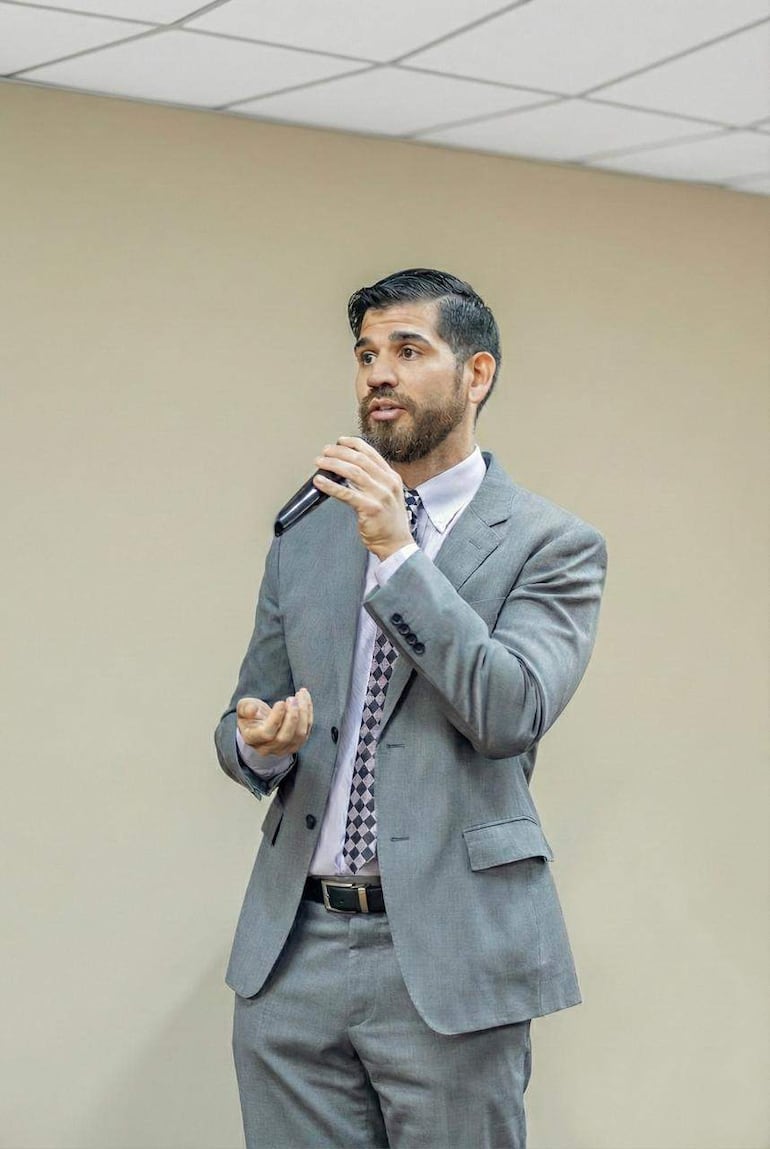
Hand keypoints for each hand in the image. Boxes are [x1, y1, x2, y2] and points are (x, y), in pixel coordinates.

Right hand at [237, 689, 312, 756]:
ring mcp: (284, 748)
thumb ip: (245, 708)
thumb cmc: (251, 715)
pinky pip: (307, 730)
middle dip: (292, 716)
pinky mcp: (297, 743)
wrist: (259, 725)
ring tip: (300, 695)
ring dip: (303, 713)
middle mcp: (268, 748)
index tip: (280, 702)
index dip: (276, 718)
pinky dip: (308, 712)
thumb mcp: (243, 708)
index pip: (267, 734)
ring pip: (299, 735)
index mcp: (253, 739)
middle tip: (292, 699)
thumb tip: (253, 710)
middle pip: (285, 737)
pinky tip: (304, 697)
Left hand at [313, 437, 412, 558]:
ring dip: (332, 464)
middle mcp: (388, 483)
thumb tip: (347, 470)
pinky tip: (320, 482)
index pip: (371, 453)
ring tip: (320, 463)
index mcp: (392, 477)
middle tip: (325, 451)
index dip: (353, 444)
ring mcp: (380, 495)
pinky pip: (346, 493)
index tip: (340, 441)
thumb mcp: (388, 496)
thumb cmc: (389, 522)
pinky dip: (330, 485)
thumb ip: (373, 482)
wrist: (397, 544)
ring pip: (353, 472)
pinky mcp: (370, 508)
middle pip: (360, 459)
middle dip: (339, 452)